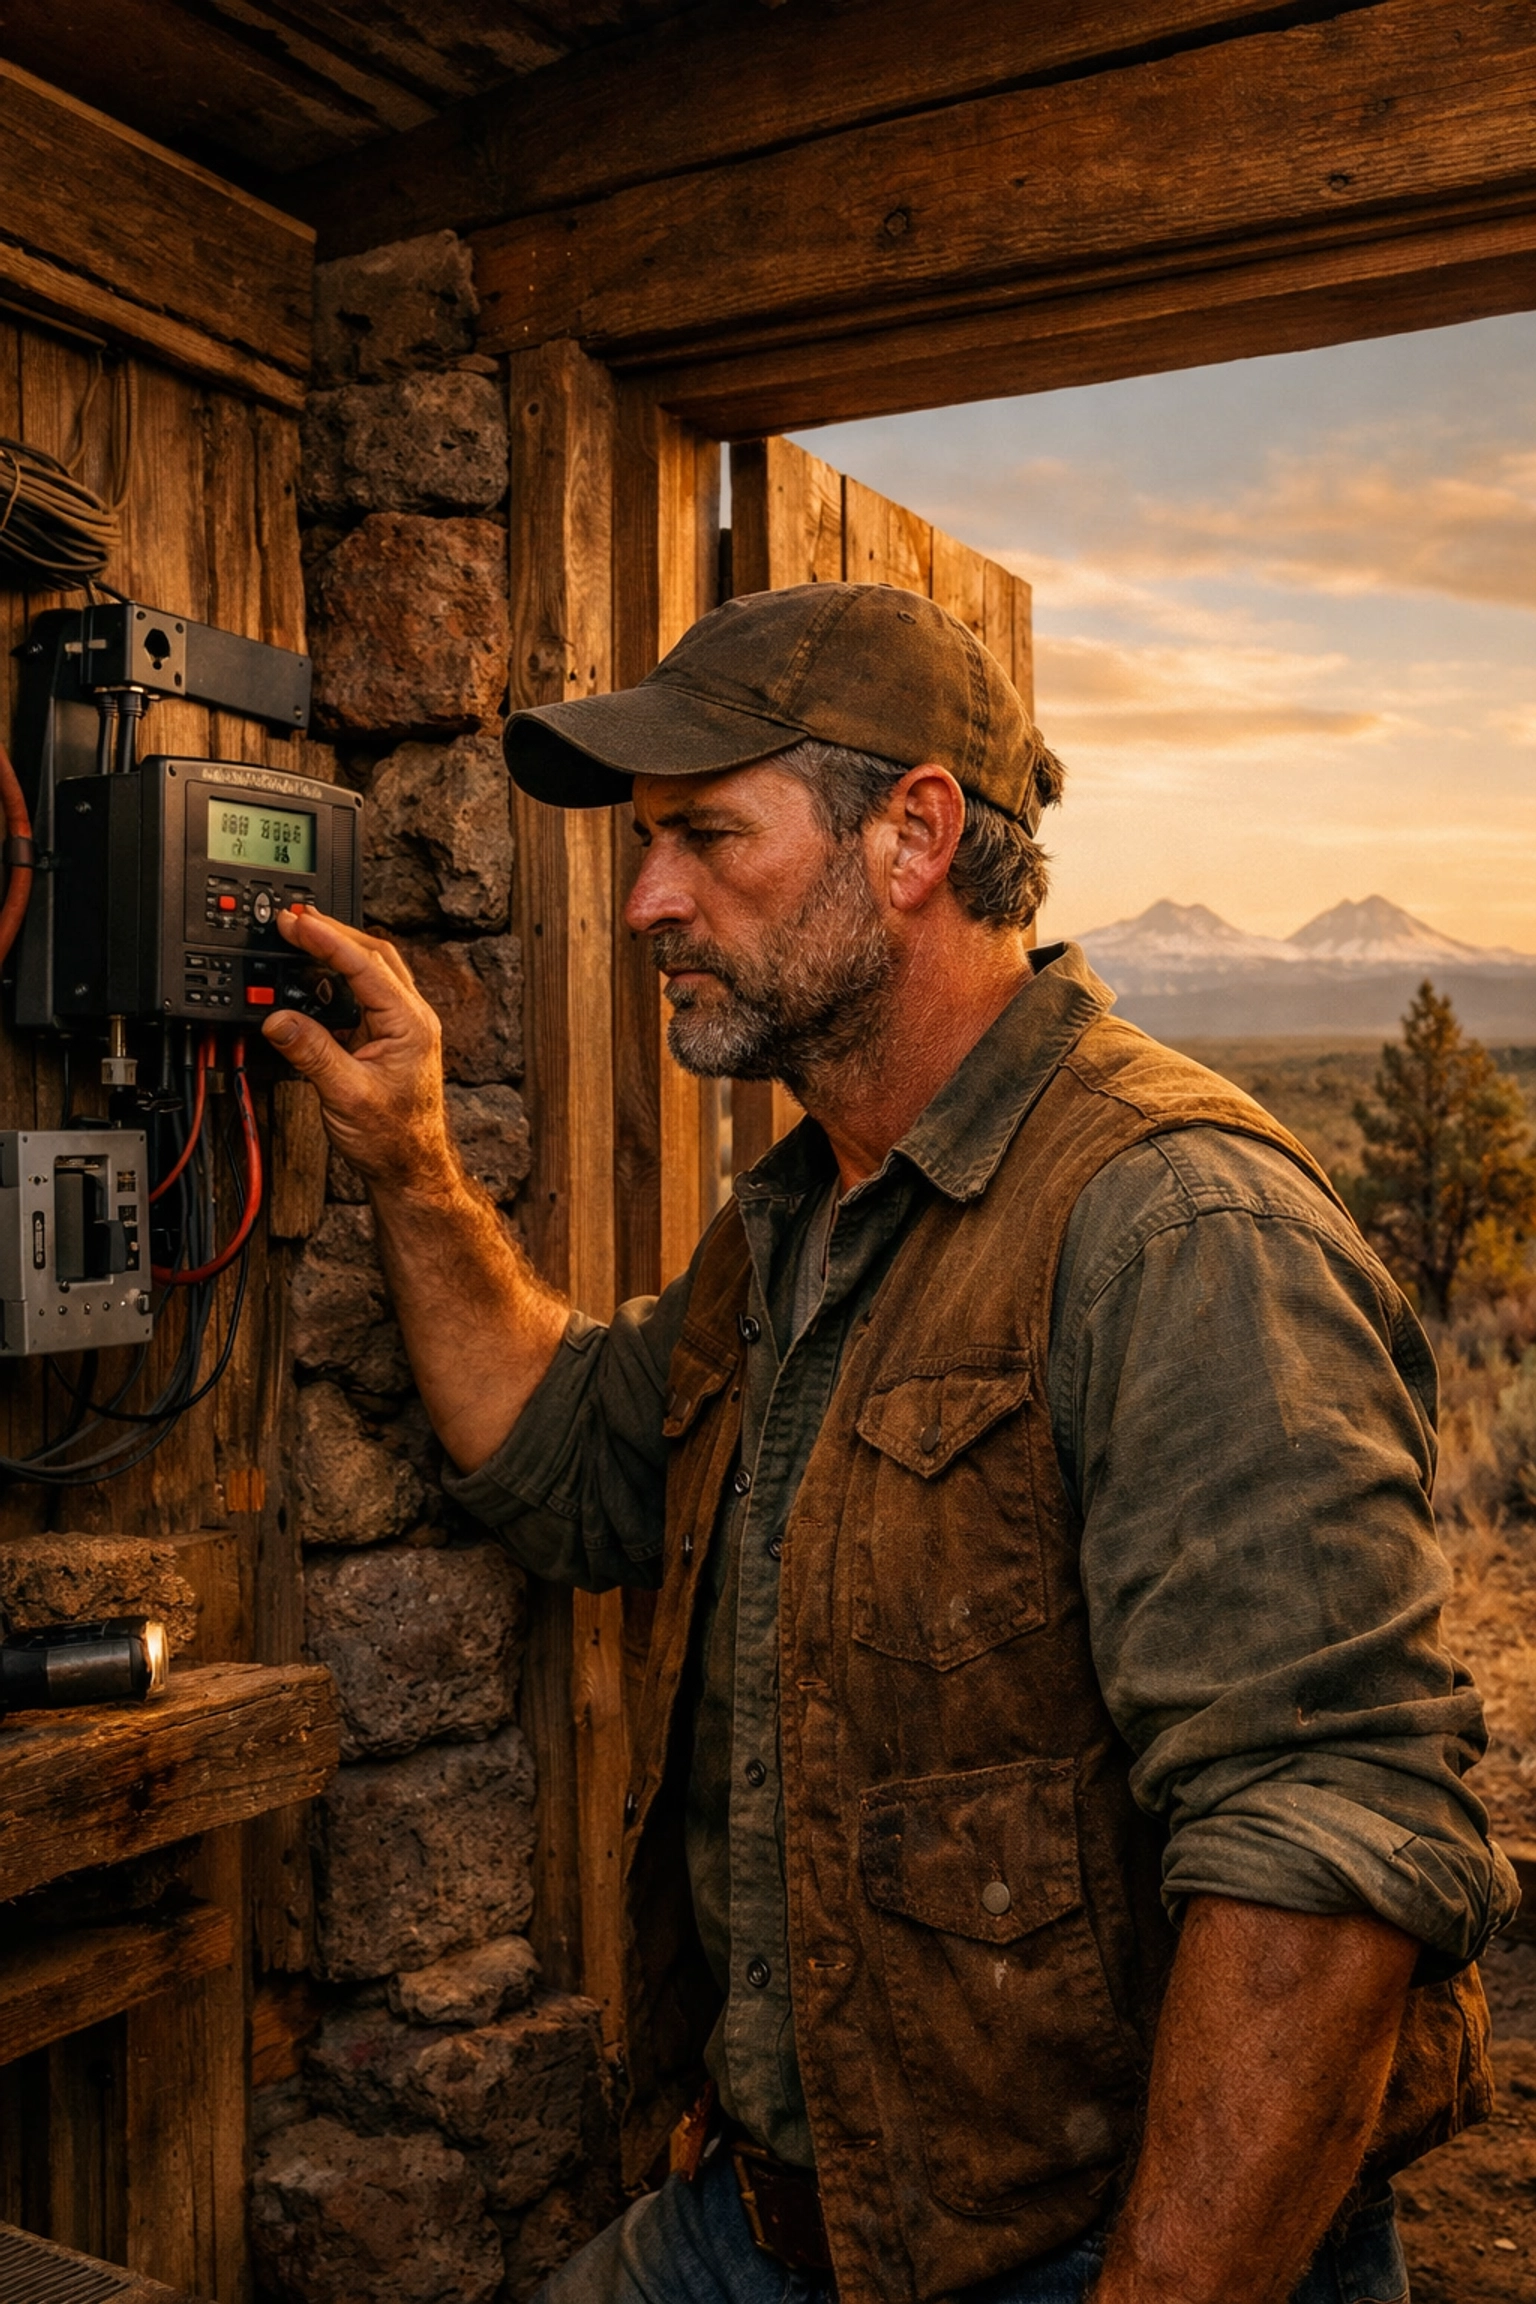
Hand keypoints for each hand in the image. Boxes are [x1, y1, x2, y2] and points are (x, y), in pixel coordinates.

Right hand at [261, 907, 457, 1194]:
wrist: (410, 1167)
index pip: (366, 965)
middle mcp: (411, 1018)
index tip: (297, 921)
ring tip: (300, 936)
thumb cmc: (392, 1138)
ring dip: (336, 951)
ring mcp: (401, 1026)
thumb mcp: (345, 1095)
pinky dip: (337, 977)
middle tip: (293, 918)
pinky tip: (314, 975)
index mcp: (410, 1024)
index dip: (328, 939)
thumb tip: (278, 1019)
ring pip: (370, 971)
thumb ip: (311, 1053)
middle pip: (373, 955)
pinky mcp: (387, 1037)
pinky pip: (362, 993)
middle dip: (332, 932)